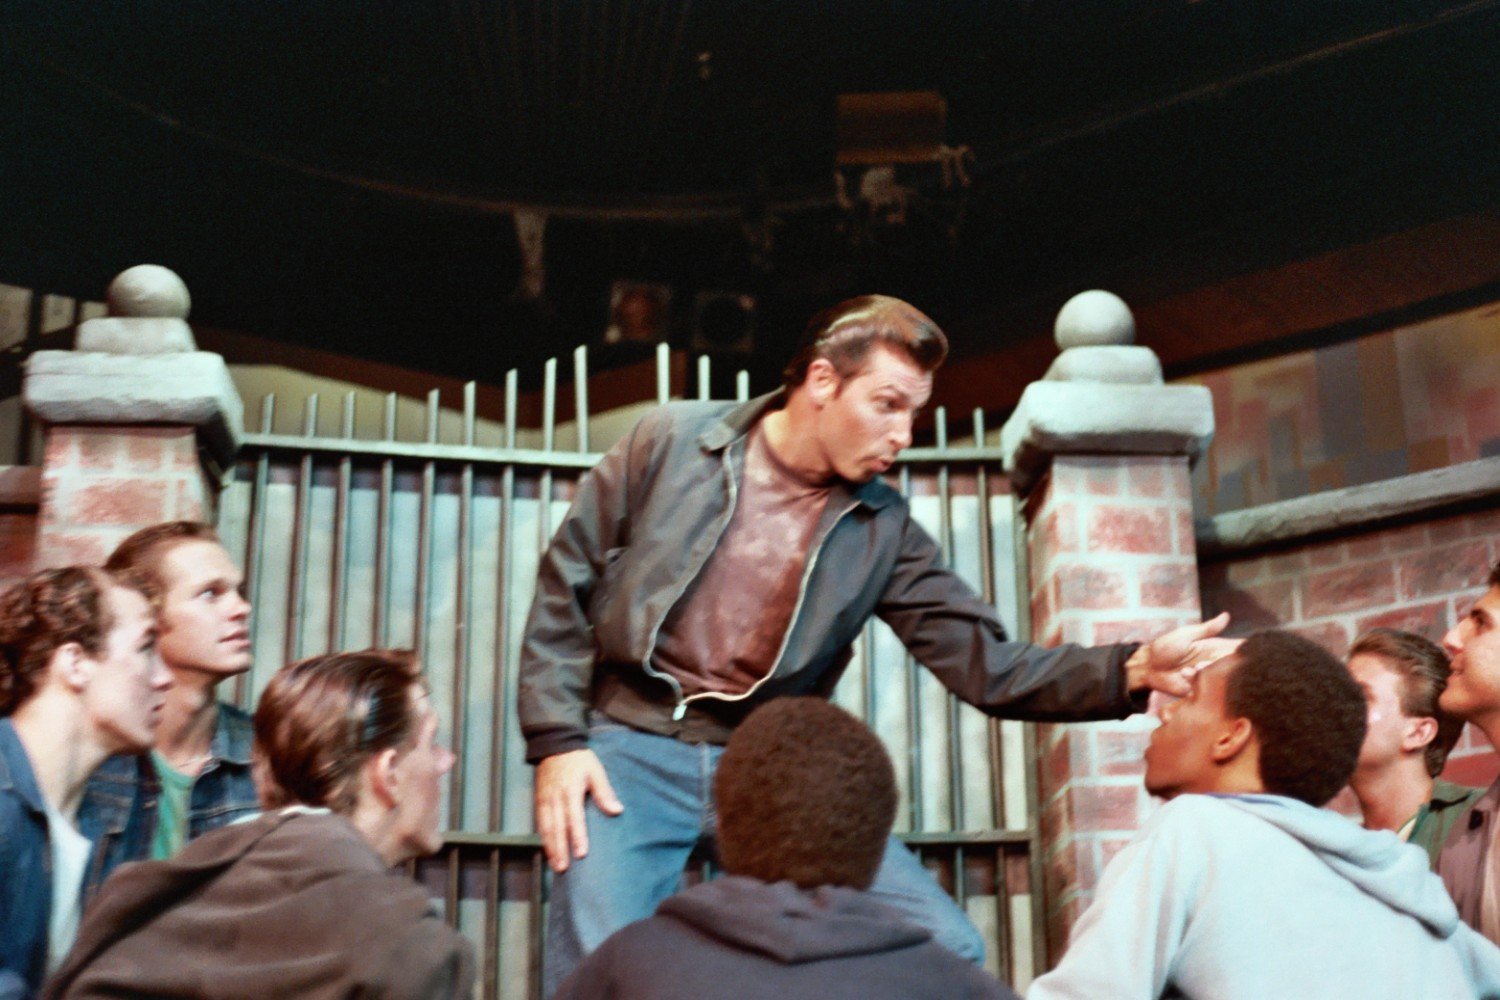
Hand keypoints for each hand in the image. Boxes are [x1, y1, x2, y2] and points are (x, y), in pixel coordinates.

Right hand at [534, 748, 623, 872]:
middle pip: (557, 827)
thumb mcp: (595, 771)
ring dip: (550, 847)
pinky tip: (548, 850)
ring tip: (556, 865)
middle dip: (560, 848)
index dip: (577, 836)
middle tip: (564, 868)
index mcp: (571, 790)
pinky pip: (540, 822)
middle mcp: (555, 797)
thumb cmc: (579, 759)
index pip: (575, 817)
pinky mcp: (539, 800)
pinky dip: (543, 838)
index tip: (581, 853)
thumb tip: (617, 810)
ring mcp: (545, 799)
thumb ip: (604, 792)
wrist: (555, 744)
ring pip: (546, 827)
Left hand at [1126, 612, 1241, 696]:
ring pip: (1220, 682)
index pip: (1236, 652)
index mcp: (1214, 650)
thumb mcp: (1186, 636)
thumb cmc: (1165, 647)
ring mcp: (1206, 680)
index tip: (1242, 652)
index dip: (1244, 653)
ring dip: (1206, 675)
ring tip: (1188, 669)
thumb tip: (1226, 616)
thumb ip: (1207, 630)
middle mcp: (1213, 666)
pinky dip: (1198, 686)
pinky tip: (1185, 677)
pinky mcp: (1197, 692)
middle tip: (1205, 663)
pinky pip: (1206, 693)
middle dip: (1224, 667)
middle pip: (1232, 670)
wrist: (1147, 666)